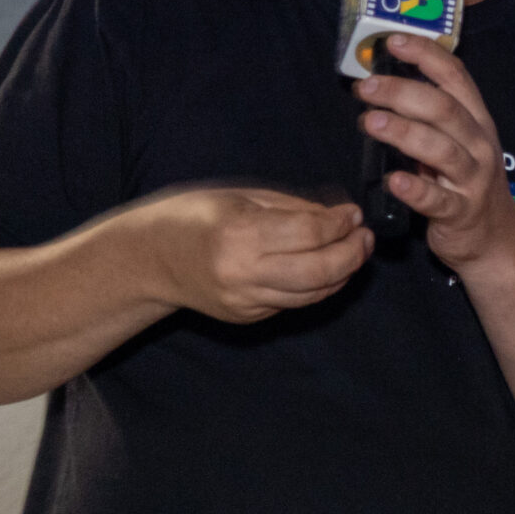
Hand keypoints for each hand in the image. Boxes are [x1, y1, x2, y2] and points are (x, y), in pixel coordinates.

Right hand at [139, 185, 371, 322]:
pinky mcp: (246, 316)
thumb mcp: (242, 197)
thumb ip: (293, 207)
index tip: (354, 215)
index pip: (311, 233)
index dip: (341, 224)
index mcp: (241, 233)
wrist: (149, 258)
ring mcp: (244, 300)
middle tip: (365, 238)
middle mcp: (243, 273)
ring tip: (354, 252)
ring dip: (343, 274)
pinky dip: (316, 286)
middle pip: (320, 271)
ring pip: (313, 294)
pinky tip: (324, 268)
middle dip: (353, 254)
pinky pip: (294, 303)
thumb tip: (339, 216)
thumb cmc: (193, 216)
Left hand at [354, 33, 514, 274]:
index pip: (456, 77)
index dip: (426, 55)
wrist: (496, 241)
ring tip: (370, 122)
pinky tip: (394, 181)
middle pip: (444, 109)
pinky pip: (437, 200)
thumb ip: (430, 120)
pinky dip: (415, 189)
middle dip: (402, 92)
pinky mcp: (462, 213)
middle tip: (366, 88)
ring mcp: (473, 180)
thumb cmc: (466, 185)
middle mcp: (479, 145)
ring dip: (403, 132)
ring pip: (441, 149)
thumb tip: (384, 87)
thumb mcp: (458, 145)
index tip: (393, 41)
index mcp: (477, 121)